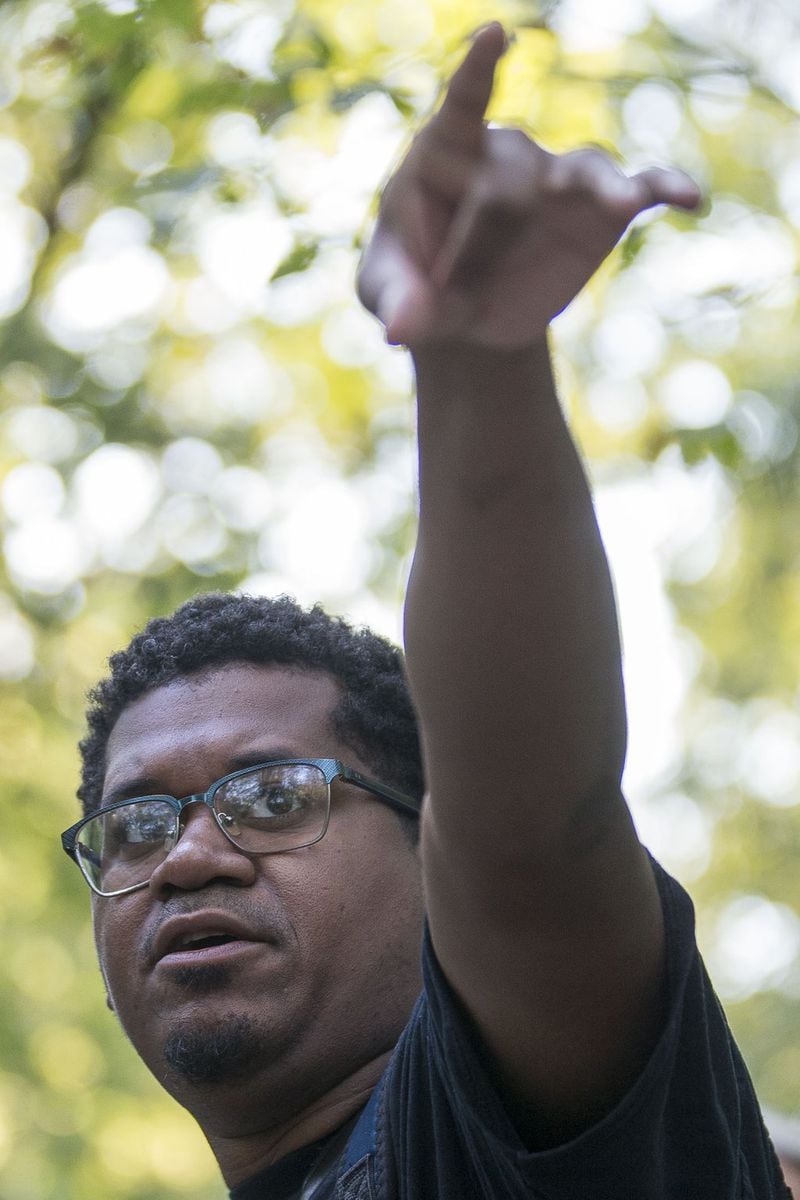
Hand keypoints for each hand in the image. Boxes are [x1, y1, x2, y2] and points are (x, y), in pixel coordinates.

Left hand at [357, 22, 701, 349]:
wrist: (467, 317)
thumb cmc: (413, 286)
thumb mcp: (388, 292)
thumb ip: (395, 302)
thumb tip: (403, 331)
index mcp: (445, 151)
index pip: (462, 103)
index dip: (476, 72)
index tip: (493, 37)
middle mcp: (508, 152)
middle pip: (511, 180)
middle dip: (481, 244)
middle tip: (453, 297)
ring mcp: (558, 179)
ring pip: (582, 172)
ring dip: (595, 194)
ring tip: (618, 204)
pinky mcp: (600, 209)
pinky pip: (640, 187)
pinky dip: (666, 189)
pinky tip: (691, 200)